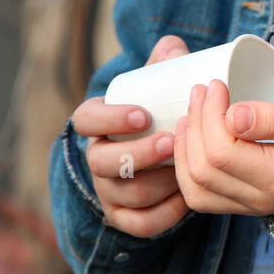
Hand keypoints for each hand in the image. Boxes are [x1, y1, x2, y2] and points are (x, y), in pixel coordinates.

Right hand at [70, 35, 189, 237]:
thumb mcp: (157, 84)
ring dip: (157, 184)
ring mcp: (108, 190)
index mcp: (99, 122)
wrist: (159, 151)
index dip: (110, 118)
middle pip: (103, 162)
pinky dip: (163, 216)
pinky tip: (186, 201)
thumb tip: (175, 48)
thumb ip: (165, 62)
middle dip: (138, 154)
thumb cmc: (158, 110)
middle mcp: (97, 157)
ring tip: (187, 170)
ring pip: (124, 194)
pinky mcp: (123, 217)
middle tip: (170, 142)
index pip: (86, 119)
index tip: (142, 114)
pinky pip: (137, 224)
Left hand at [172, 78, 273, 216]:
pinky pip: (199, 195)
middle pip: (203, 170)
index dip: (210, 115)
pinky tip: (190, 139)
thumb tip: (232, 116)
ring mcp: (249, 207)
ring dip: (184, 148)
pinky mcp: (240, 204)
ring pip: (194, 189)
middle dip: (195, 125)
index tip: (216, 84)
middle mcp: (261, 201)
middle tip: (201, 90)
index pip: (223, 153)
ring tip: (189, 114)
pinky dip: (186, 167)